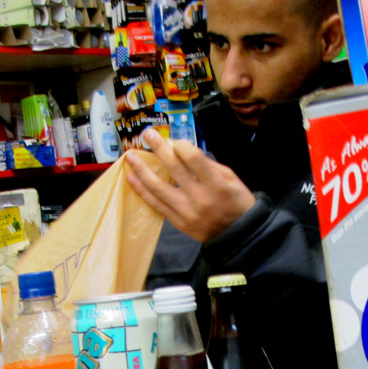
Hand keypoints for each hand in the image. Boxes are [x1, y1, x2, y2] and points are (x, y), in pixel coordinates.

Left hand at [124, 129, 255, 242]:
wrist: (237, 234)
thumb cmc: (235, 201)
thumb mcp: (230, 178)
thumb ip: (206, 164)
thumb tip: (181, 151)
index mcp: (216, 182)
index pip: (192, 157)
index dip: (180, 145)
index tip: (175, 142)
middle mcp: (199, 196)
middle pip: (174, 168)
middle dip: (158, 148)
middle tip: (147, 134)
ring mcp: (186, 211)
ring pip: (158, 187)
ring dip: (142, 169)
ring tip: (130, 156)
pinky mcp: (178, 221)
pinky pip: (156, 204)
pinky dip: (142, 190)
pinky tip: (132, 178)